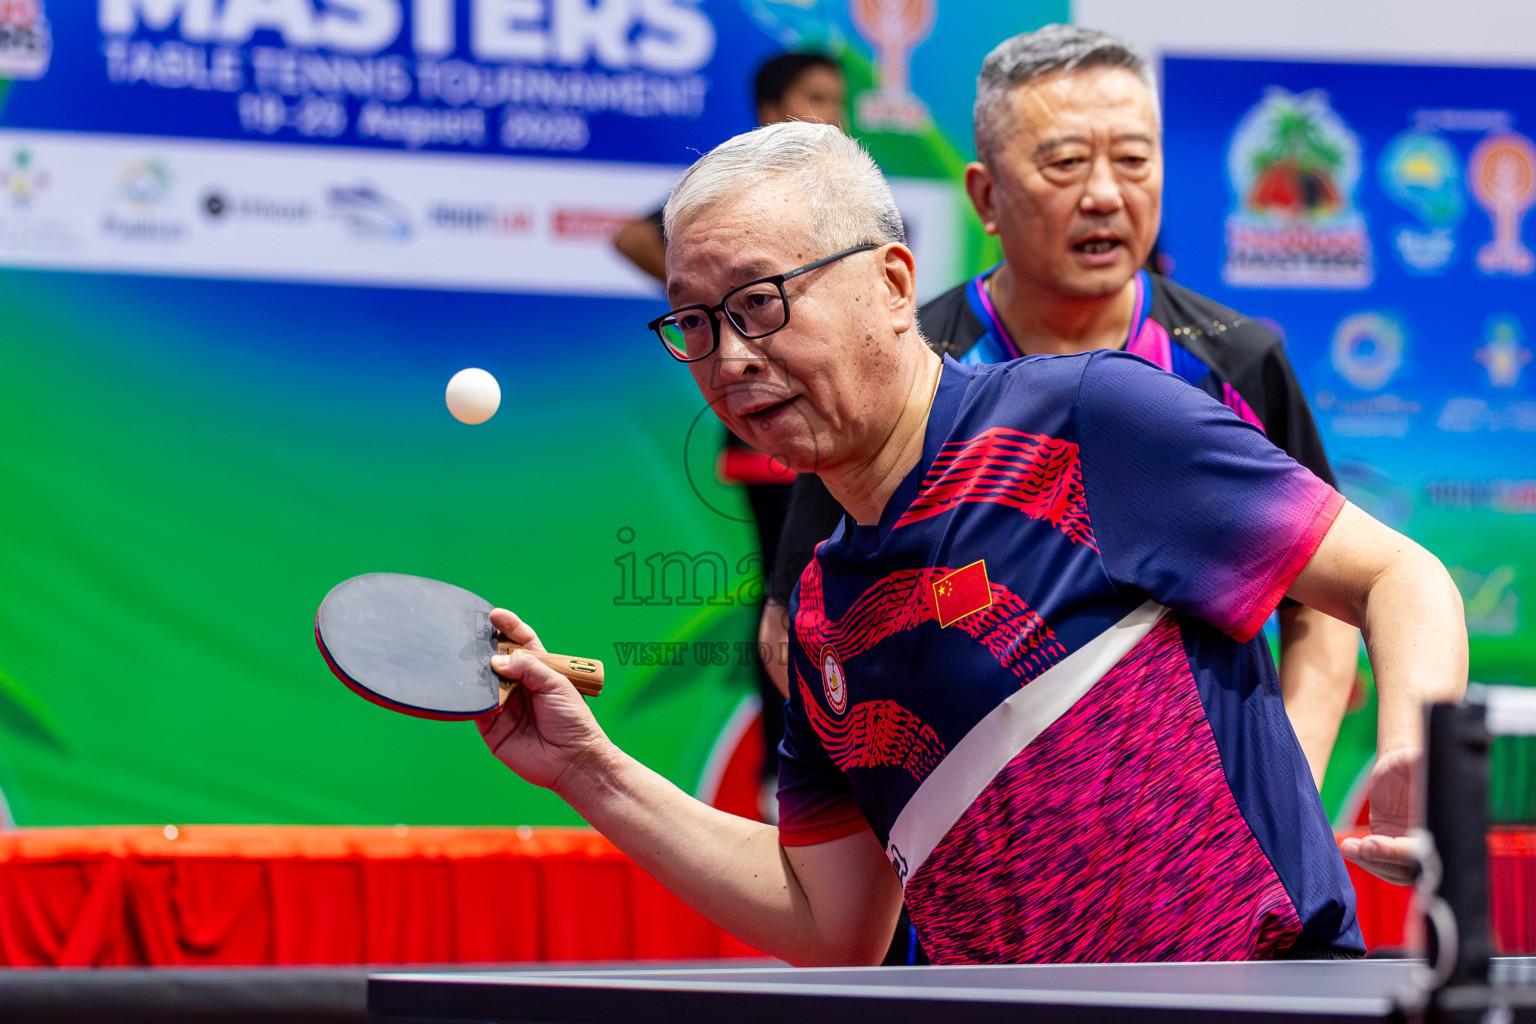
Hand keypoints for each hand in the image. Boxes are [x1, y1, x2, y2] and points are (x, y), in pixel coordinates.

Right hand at [476, 609, 609, 793]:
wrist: (572, 760)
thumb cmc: (573, 720)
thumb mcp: (556, 684)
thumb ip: (528, 668)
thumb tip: (495, 661)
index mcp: (538, 671)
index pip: (521, 643)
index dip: (509, 628)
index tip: (496, 616)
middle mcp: (519, 685)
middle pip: (497, 660)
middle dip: (486, 647)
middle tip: (475, 636)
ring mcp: (504, 705)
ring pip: (483, 682)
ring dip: (476, 672)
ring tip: (470, 660)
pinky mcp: (491, 727)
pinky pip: (476, 708)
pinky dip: (471, 698)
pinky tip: (469, 688)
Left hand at [1338, 747, 1421, 884]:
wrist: (1398, 765)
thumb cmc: (1412, 761)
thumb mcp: (1418, 764)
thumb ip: (1422, 774)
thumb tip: (1426, 777)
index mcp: (1445, 827)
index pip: (1431, 851)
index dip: (1410, 852)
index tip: (1387, 843)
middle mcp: (1432, 844)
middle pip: (1413, 868)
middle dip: (1387, 860)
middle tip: (1365, 846)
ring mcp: (1411, 848)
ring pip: (1396, 871)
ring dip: (1371, 862)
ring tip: (1349, 847)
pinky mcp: (1392, 845)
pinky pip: (1381, 862)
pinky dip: (1364, 859)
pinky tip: (1348, 847)